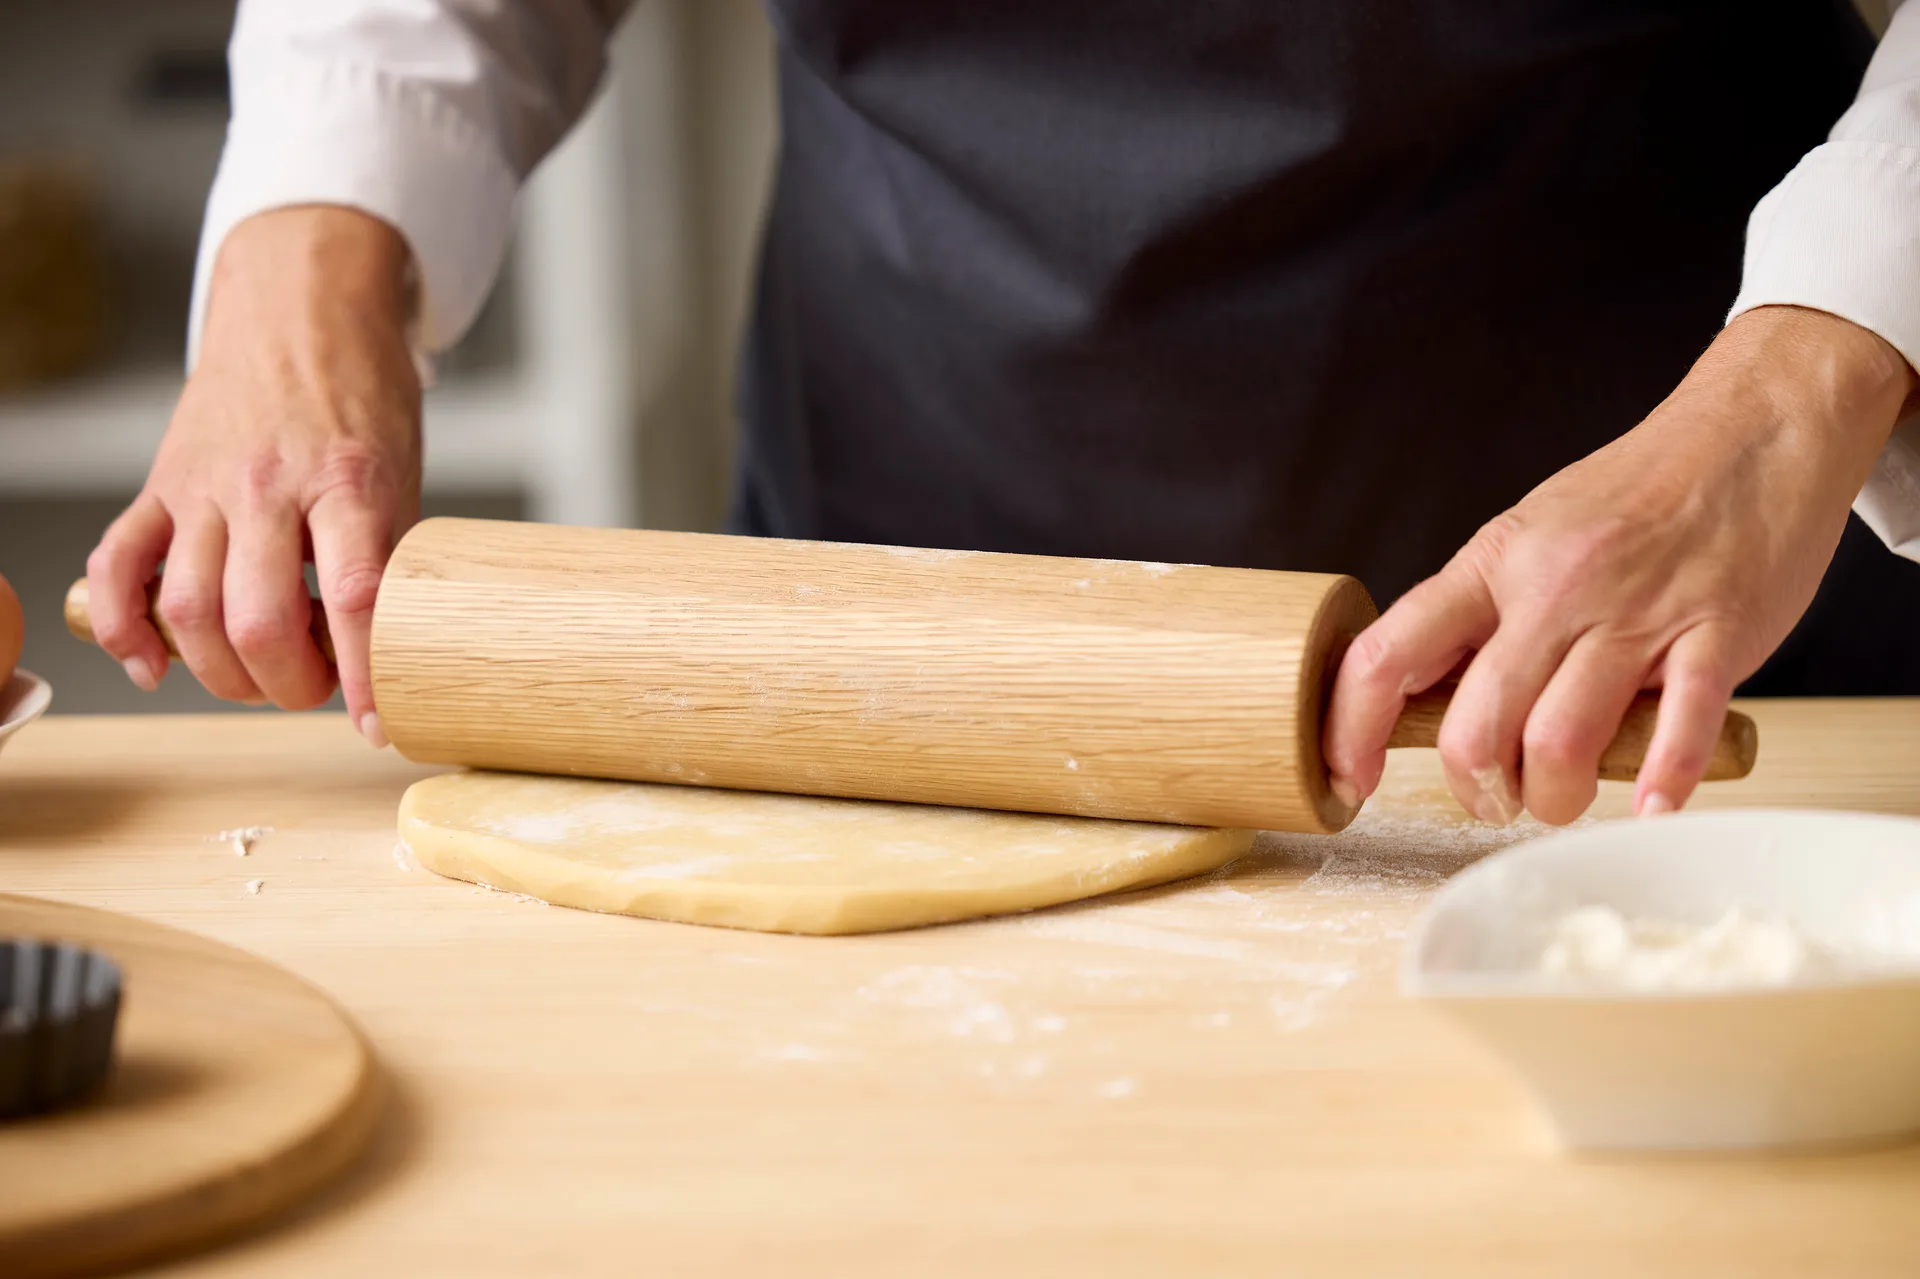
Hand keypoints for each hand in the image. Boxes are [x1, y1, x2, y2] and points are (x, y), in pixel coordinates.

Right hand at [86, 206, 421, 742]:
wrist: (302, 307)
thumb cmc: (362, 396)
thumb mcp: (402, 472)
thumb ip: (388, 554)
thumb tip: (390, 648)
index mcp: (348, 481)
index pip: (354, 597)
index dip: (366, 674)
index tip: (377, 723)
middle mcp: (269, 485)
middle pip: (257, 619)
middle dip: (287, 683)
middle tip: (315, 688)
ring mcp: (206, 485)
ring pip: (188, 607)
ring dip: (220, 670)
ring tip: (259, 674)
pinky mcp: (161, 484)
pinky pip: (119, 566)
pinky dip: (123, 627)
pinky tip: (152, 664)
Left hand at [1325, 306, 1913, 824]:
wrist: (1756, 429)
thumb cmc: (1640, 493)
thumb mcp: (1532, 536)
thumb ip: (1482, 612)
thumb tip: (1420, 695)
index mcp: (1493, 563)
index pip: (1386, 656)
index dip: (1351, 731)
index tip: (1349, 779)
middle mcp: (1554, 589)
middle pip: (1475, 727)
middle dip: (1477, 790)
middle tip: (1498, 799)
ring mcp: (1636, 614)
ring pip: (1559, 744)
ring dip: (1555, 799)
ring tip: (1566, 796)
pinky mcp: (1716, 634)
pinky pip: (1679, 730)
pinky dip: (1657, 784)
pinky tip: (1648, 802)